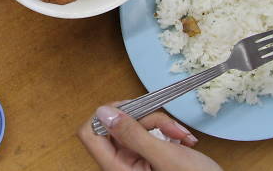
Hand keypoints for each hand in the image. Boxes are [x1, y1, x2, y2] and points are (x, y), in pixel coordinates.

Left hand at [77, 104, 221, 170]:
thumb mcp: (164, 157)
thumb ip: (132, 134)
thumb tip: (103, 112)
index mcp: (116, 168)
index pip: (89, 133)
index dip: (106, 116)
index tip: (130, 108)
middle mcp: (120, 164)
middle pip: (115, 126)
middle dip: (144, 118)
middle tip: (168, 124)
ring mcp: (134, 161)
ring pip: (134, 126)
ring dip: (159, 124)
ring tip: (180, 134)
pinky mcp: (147, 157)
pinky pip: (147, 134)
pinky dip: (165, 132)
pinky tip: (182, 139)